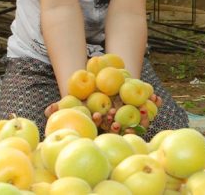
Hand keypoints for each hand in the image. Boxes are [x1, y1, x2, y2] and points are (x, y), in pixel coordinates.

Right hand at [44, 94, 162, 134]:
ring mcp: (132, 115)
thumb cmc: (88, 94)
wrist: (106, 79)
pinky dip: (153, 102)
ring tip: (144, 110)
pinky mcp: (141, 106)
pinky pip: (149, 105)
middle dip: (126, 124)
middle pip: (124, 126)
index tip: (105, 118)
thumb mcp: (76, 98)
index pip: (106, 127)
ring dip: (143, 116)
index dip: (107, 124)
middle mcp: (120, 122)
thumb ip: (63, 105)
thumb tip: (48, 111)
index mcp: (106, 124)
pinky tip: (157, 98)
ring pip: (139, 118)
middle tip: (125, 118)